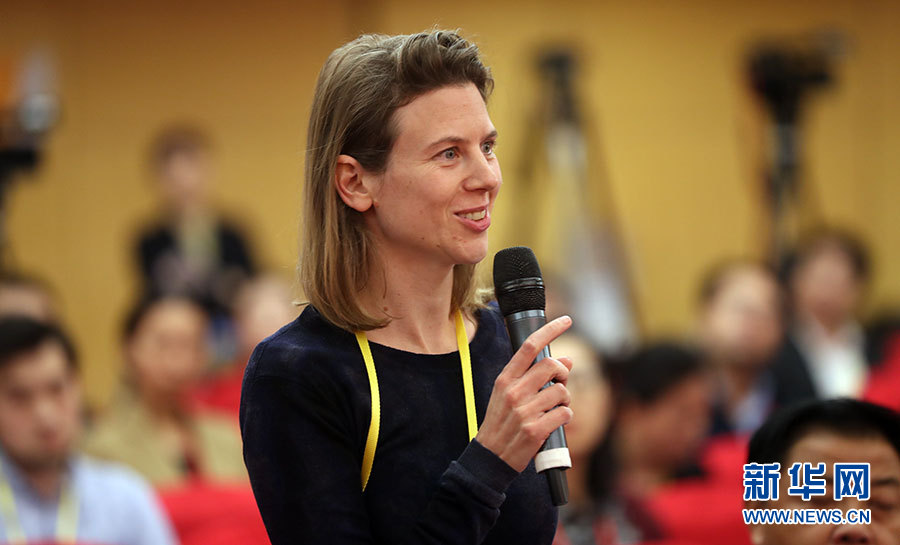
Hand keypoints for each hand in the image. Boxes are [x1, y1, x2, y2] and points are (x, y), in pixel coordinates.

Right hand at [475, 316, 573, 471]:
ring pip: (562, 392)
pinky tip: (554, 423)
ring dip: (565, 400)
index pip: (529, 346)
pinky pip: (565, 414)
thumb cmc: (502, 423)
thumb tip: (567, 360)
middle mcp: (514, 392)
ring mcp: (524, 412)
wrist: (490, 457)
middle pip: (552, 366)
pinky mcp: (535, 431)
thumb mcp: (509, 395)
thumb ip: (534, 377)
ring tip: (554, 409)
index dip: (550, 330)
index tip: (566, 320)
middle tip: (560, 385)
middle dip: (563, 374)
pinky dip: (565, 418)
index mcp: (505, 380)